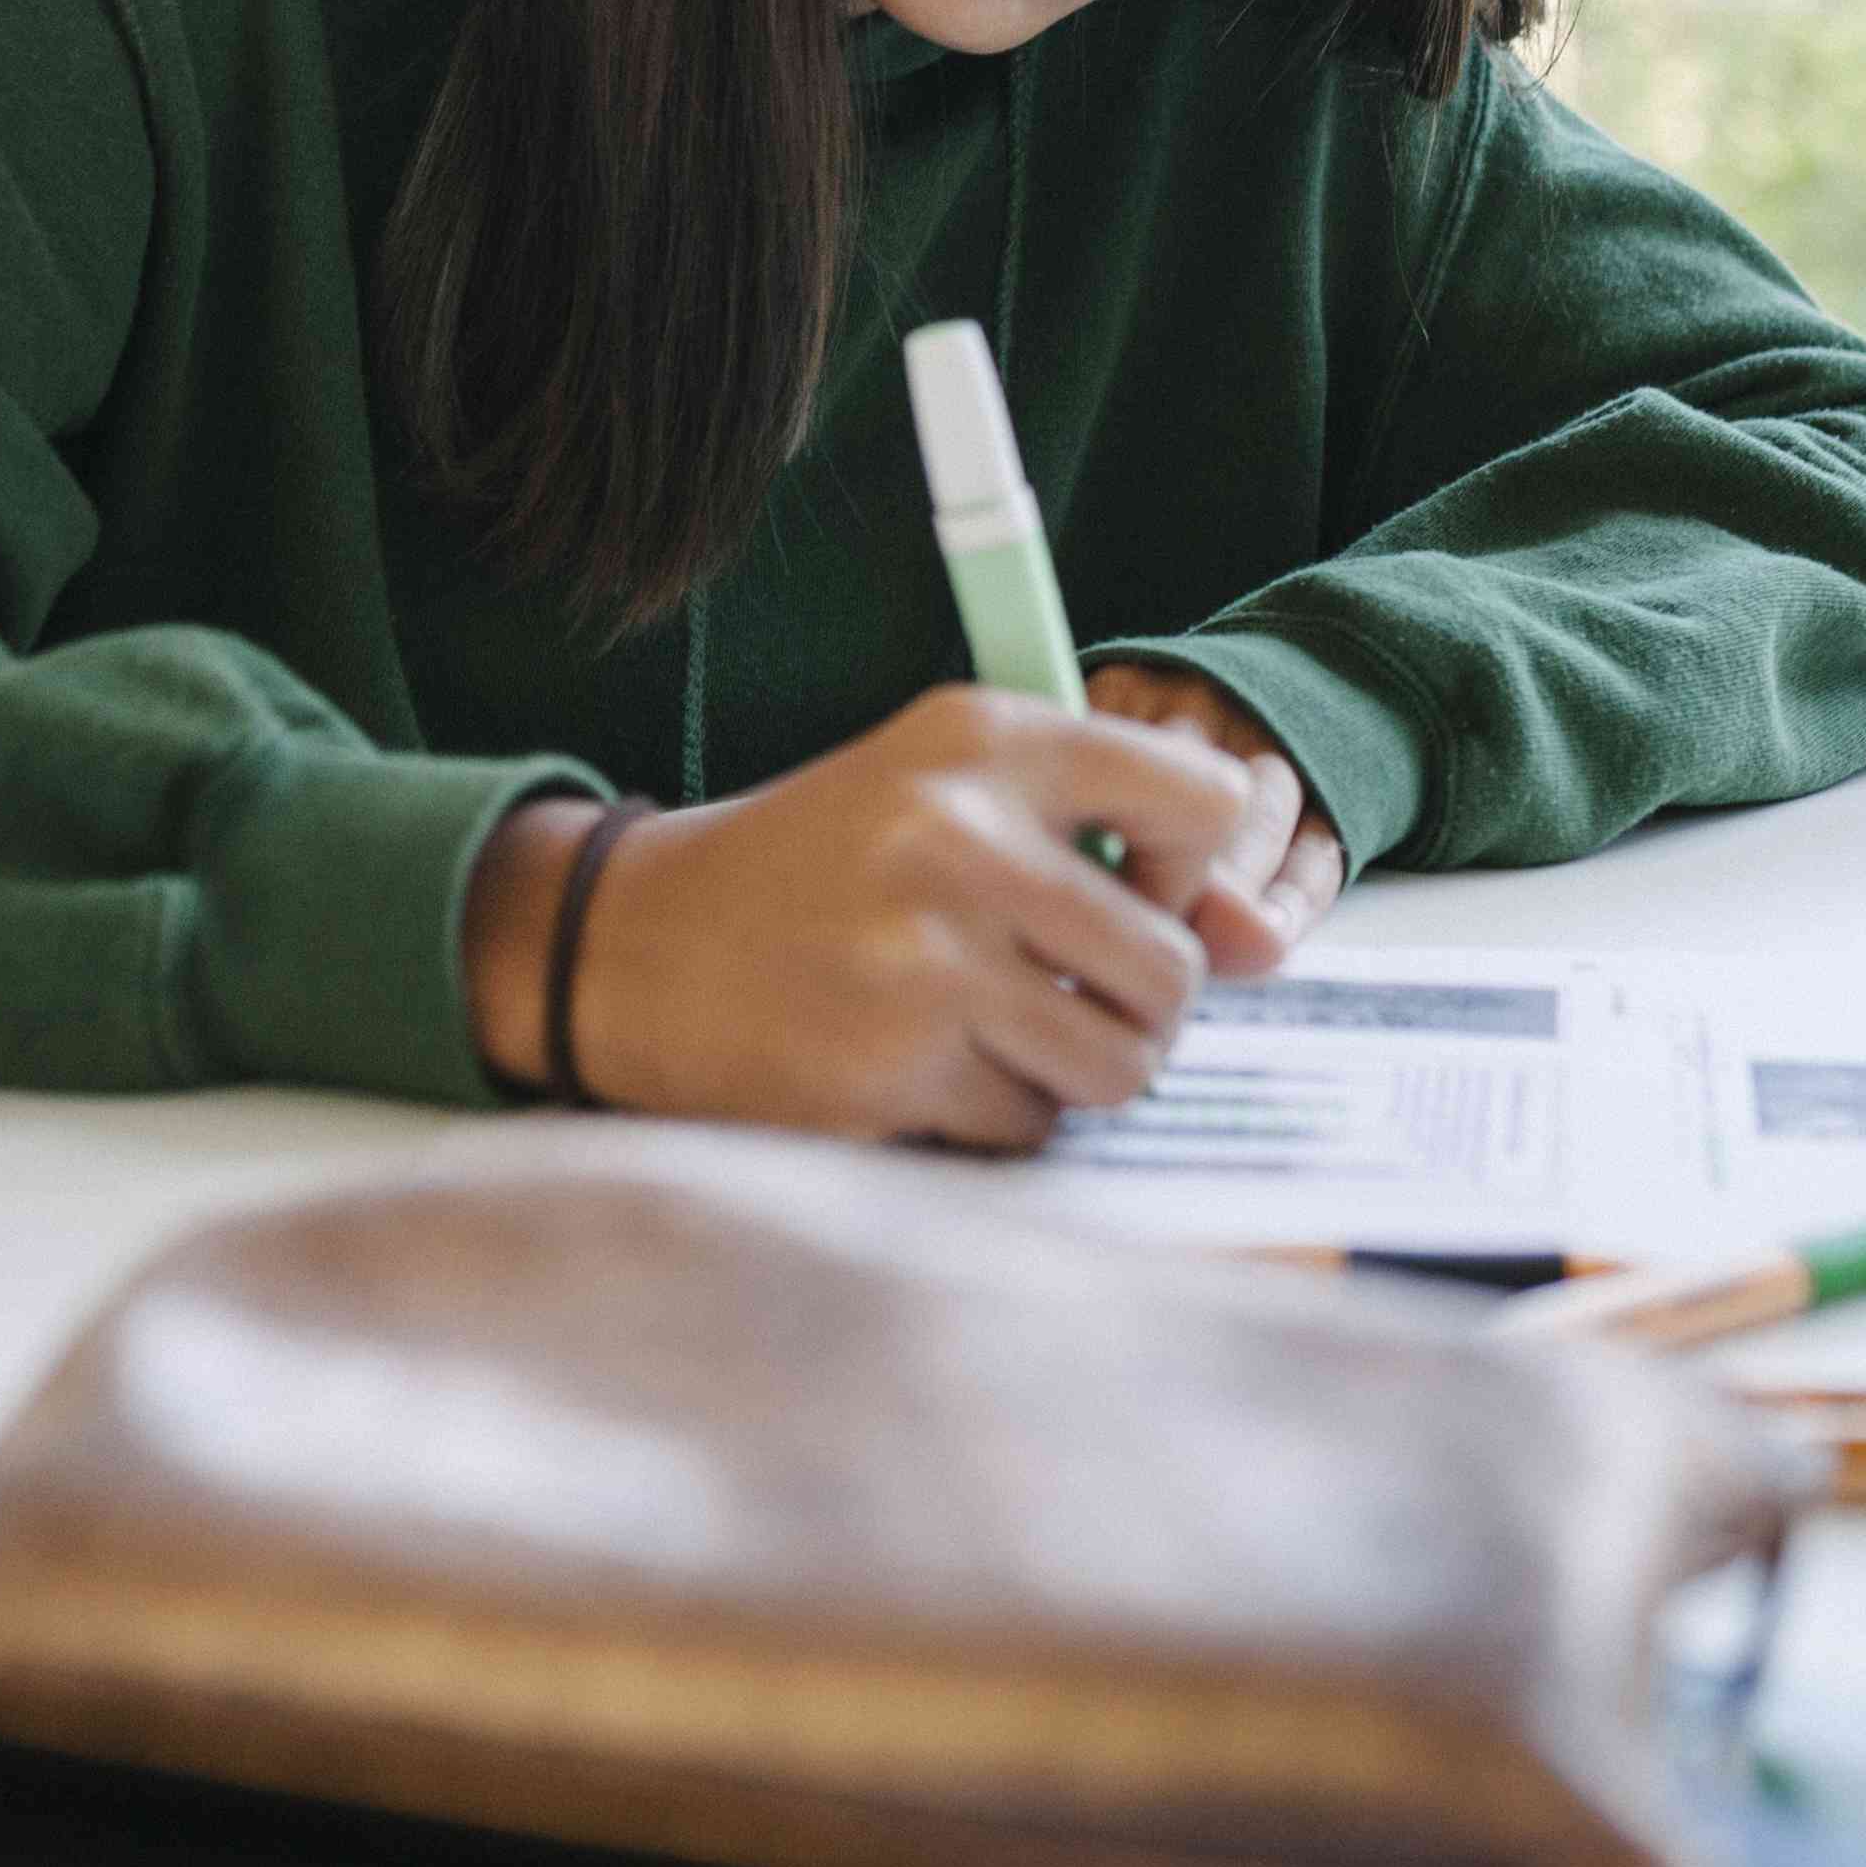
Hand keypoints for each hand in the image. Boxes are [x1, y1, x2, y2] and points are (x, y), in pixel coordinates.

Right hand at [463, 687, 1310, 1150]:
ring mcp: (929, 955)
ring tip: (1006, 1042)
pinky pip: (1031, 1126)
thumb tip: (1232, 922)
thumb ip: (1076, 815)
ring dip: (1076, 1074)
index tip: (1131, 893)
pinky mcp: (895, 1064)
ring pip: (1121, 1061)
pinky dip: (998, 1120)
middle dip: (1140, 1006)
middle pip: (1176, 965)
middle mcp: (964, 834)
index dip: (1193, 871)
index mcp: (987, 740)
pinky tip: (928, 1074)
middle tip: (1073, 1001)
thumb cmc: (814, 869)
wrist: (633, 945)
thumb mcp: (933, 777)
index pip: (1209, 801)